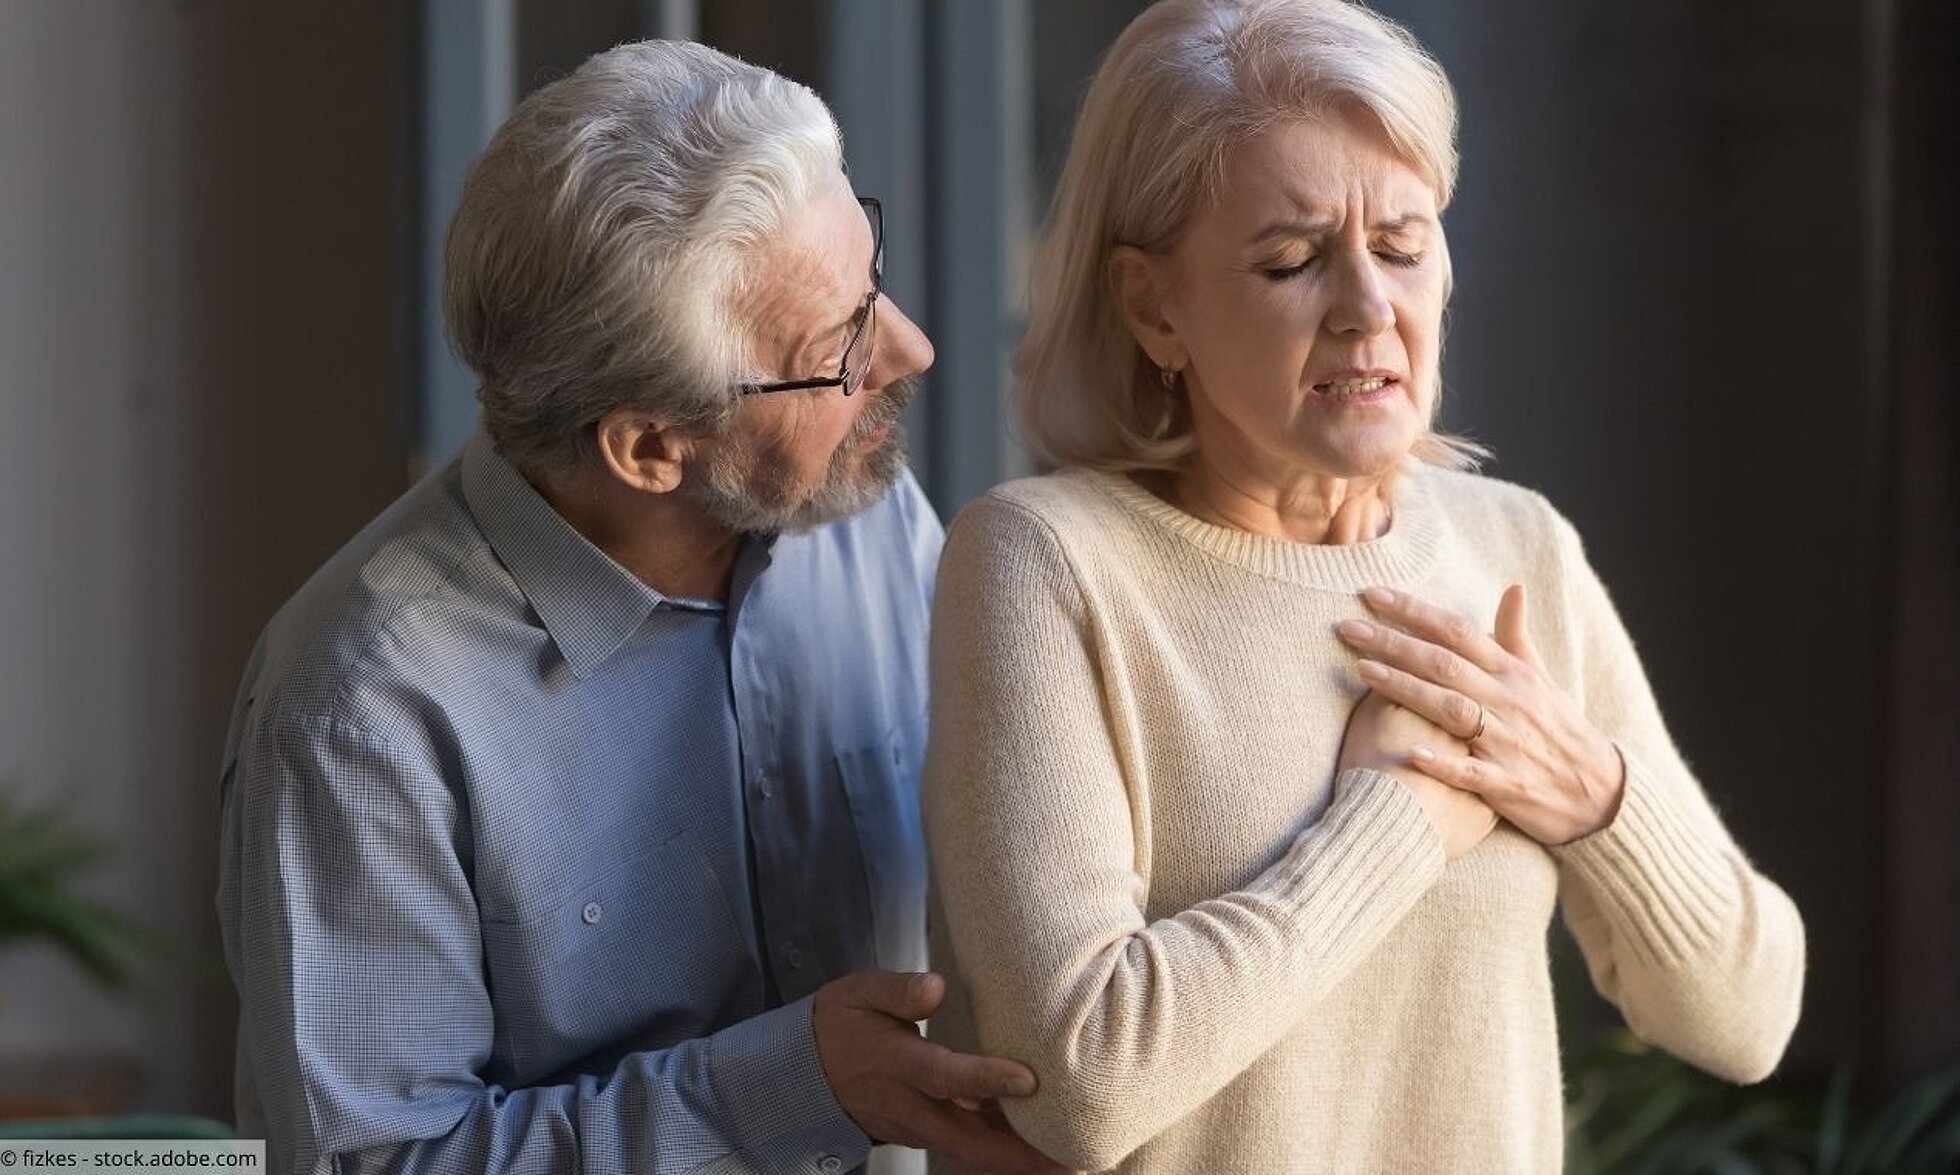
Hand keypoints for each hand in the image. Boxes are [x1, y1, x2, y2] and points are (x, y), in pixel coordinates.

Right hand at [812, 970, 1070, 1173]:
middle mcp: (910, 1107)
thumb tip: (937, 987)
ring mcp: (917, 1129)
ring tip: (1072, 1164)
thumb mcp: (859, 993)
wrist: (805, 1074)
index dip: (986, 1080)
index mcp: (896, 1065)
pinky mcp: (925, 1136)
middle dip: (1022, 1155)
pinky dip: (1005, 1156)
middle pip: (970, 1140)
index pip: (945, 1077)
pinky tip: (1042, 1154)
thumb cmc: (842, 1024)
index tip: (1029, 1080)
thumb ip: (898, 990)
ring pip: (974, 1153)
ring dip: (1021, 1164)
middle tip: (1074, 1160)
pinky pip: (968, 1151)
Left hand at [1336, 584, 1626, 844]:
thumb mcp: (1543, 680)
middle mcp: (1510, 701)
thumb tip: (1512, 586)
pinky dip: (1441, 762)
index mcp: (1514, 673)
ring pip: (1452, 709)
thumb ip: (1516, 637)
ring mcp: (1509, 742)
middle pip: (1445, 664)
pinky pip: (1471, 771)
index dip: (1415, 611)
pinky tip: (1409, 753)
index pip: (1459, 632)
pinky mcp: (1508, 784)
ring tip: (1363, 670)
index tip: (1371, 594)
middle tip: (1347, 627)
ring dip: (1407, 688)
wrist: (1601, 793)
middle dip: (1394, 642)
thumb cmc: (1560, 731)